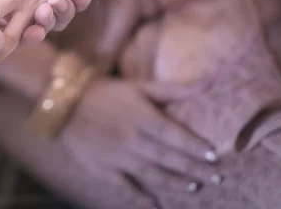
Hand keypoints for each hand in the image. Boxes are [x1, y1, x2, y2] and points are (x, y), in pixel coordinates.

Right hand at [61, 79, 222, 192]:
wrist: (63, 104)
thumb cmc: (104, 92)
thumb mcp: (137, 86)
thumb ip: (170, 89)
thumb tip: (205, 84)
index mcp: (140, 117)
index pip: (175, 135)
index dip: (195, 147)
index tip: (213, 156)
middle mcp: (131, 139)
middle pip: (169, 158)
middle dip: (194, 170)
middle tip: (217, 179)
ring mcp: (116, 157)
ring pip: (152, 175)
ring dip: (175, 183)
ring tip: (194, 189)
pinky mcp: (102, 169)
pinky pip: (125, 187)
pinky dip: (141, 198)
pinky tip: (156, 205)